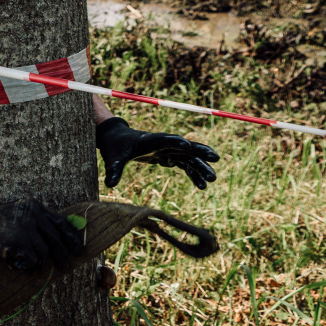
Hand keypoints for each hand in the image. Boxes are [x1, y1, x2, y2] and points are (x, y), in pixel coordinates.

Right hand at [0, 200, 84, 272]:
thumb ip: (39, 222)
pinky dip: (26, 266)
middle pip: (56, 240)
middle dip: (62, 256)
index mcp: (35, 207)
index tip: (78, 250)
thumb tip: (63, 240)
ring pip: (44, 253)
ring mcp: (25, 228)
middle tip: (63, 266)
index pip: (61, 223)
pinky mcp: (17, 241)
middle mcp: (32, 215)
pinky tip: (17, 263)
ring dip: (37, 261)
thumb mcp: (20, 214)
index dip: (72, 238)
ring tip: (26, 261)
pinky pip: (32, 260)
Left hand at [96, 117, 218, 189]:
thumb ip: (113, 170)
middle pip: (184, 147)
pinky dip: (192, 174)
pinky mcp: (167, 156)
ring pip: (188, 157)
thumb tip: (109, 184)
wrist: (116, 141)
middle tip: (215, 159)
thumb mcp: (113, 159)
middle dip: (199, 153)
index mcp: (149, 140)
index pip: (165, 139)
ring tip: (211, 180)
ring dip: (200, 167)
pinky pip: (184, 165)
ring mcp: (167, 150)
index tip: (188, 145)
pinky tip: (202, 186)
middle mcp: (162, 143)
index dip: (176, 142)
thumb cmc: (114, 148)